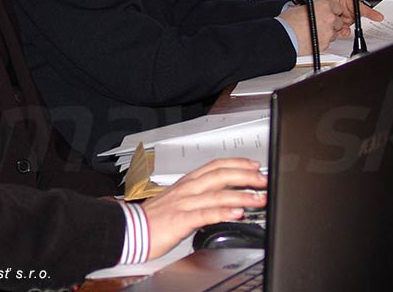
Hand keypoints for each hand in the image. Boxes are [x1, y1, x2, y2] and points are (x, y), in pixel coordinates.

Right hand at [141, 158, 266, 259]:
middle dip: (246, 176)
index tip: (254, 166)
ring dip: (242, 196)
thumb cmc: (152, 218)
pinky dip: (223, 212)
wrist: (129, 229)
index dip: (237, 164)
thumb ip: (199, 198)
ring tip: (259, 199)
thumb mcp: (178, 201)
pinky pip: (205, 214)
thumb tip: (222, 200)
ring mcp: (184, 203)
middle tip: (263, 180)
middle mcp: (187, 189)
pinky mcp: (180, 220)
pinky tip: (237, 214)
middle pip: (220, 175)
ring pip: (217, 194)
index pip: (215, 166)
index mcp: (187, 182)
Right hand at [278, 0, 383, 54]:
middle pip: (343, 19)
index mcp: (324, 5)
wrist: (281, 37)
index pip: (346, 5)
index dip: (358, 10)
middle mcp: (330, 18)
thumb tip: (323, 10)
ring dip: (330, 31)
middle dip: (339, 21)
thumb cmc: (287, 22)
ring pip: (338, 31)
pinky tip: (312, 36)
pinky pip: (330, 41)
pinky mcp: (326, 43)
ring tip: (313, 29)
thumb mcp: (303, 7)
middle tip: (328, 22)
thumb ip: (318, 8)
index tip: (375, 14)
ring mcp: (329, 31)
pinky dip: (324, 40)